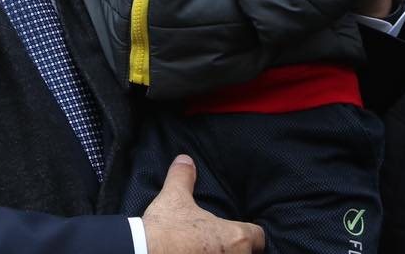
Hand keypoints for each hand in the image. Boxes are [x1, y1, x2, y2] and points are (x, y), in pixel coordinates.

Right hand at [142, 156, 265, 253]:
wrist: (145, 252)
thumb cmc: (165, 229)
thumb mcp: (174, 198)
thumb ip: (183, 178)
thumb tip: (184, 160)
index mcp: (236, 237)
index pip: (259, 238)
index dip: (250, 234)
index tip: (239, 233)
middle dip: (236, 250)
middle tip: (219, 244)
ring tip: (206, 251)